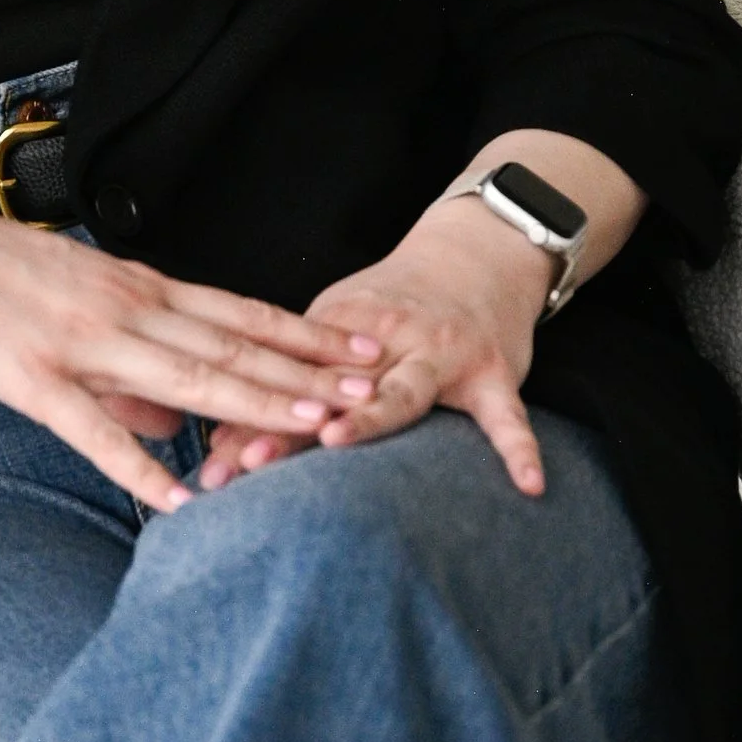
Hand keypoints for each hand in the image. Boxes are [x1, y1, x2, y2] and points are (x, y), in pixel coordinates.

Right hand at [0, 185, 383, 512]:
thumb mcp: (78, 309)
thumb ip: (133, 371)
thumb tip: (179, 430)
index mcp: (139, 291)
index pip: (241, 314)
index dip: (306, 336)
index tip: (364, 348)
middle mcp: (127, 311)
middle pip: (235, 346)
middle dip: (309, 371)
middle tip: (377, 386)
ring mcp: (84, 344)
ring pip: (187, 379)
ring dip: (257, 404)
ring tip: (316, 428)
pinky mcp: (35, 378)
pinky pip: (95, 432)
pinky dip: (141, 466)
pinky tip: (179, 499)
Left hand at [193, 193, 553, 496]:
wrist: (475, 254)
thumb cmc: (393, 307)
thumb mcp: (334, 334)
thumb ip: (286, 396)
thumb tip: (220, 456)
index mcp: (336, 332)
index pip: (288, 383)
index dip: (248, 420)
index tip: (212, 464)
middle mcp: (386, 340)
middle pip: (330, 391)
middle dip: (289, 426)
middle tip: (249, 462)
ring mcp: (441, 355)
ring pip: (402, 392)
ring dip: (368, 416)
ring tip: (336, 440)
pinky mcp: (492, 372)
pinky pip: (507, 417)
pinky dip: (518, 449)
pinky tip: (528, 488)